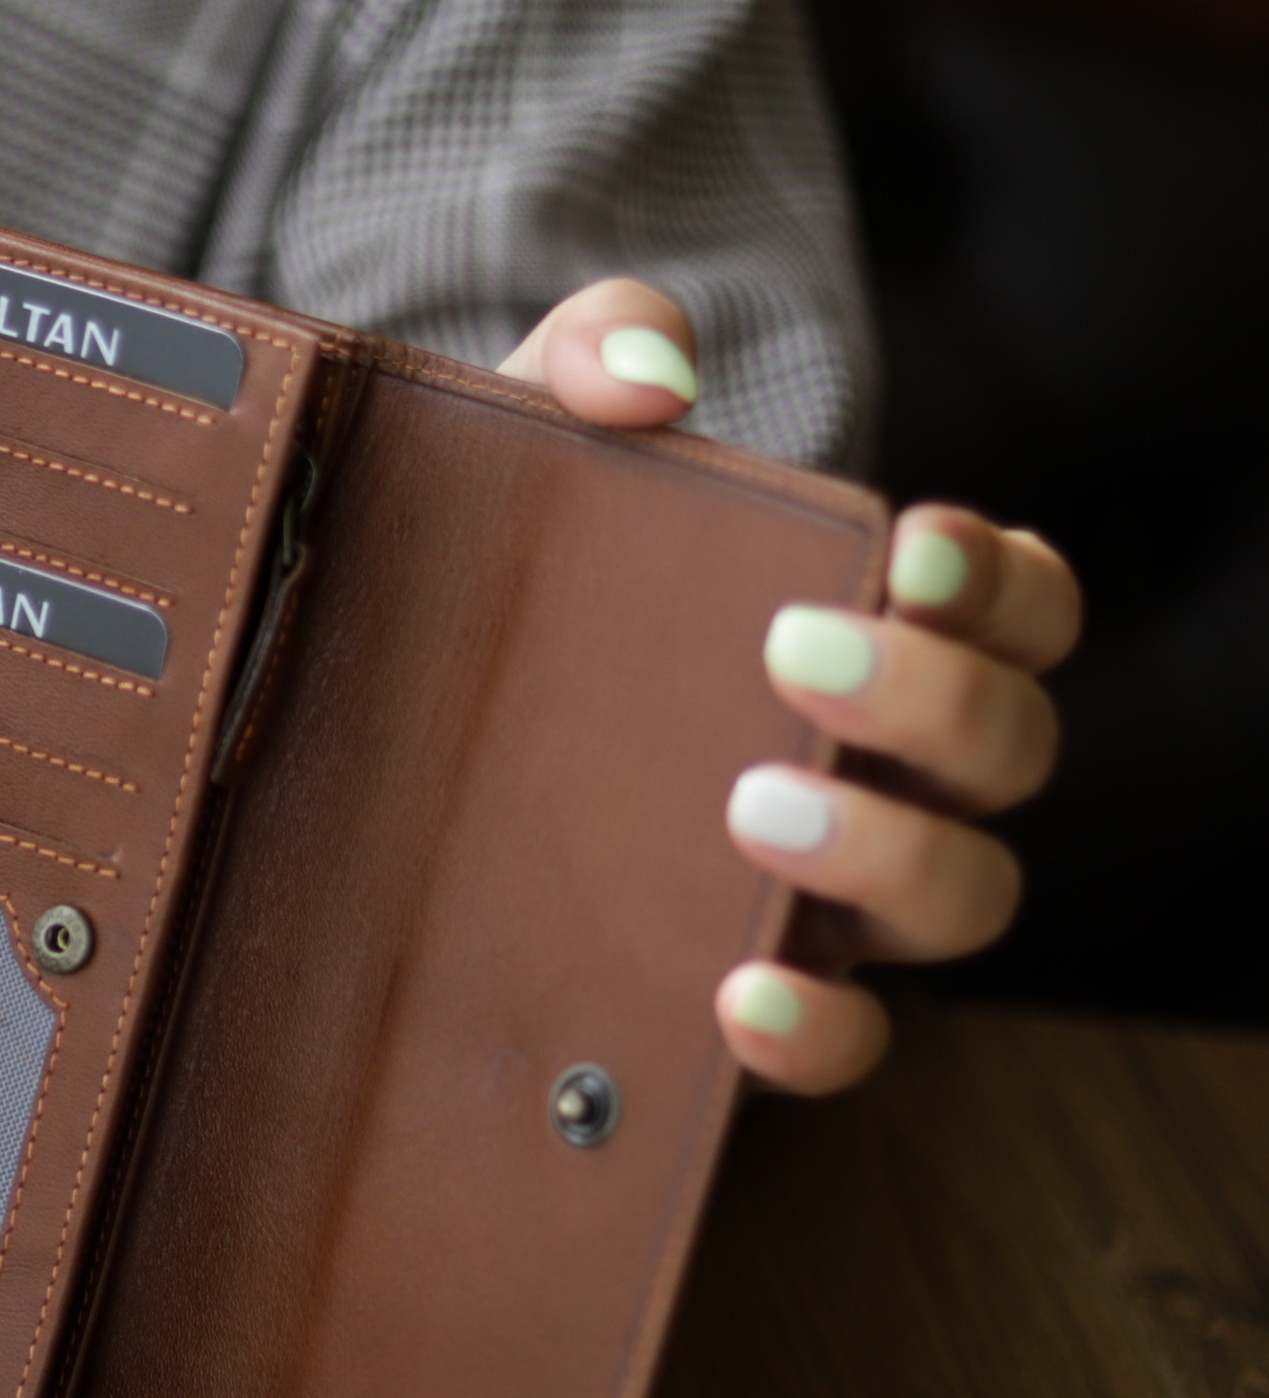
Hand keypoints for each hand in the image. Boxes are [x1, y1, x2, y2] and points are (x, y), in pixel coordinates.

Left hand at [502, 280, 1082, 1095]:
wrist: (377, 711)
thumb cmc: (514, 563)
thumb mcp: (535, 443)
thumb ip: (593, 355)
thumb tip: (649, 377)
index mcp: (874, 631)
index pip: (1018, 606)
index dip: (1000, 583)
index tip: (907, 548)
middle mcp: (883, 766)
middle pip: (1010, 751)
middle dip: (935, 701)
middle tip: (794, 652)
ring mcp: (826, 891)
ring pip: (963, 900)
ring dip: (888, 855)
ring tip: (752, 806)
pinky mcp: (745, 990)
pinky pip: (843, 1042)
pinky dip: (817, 1028)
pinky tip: (735, 994)